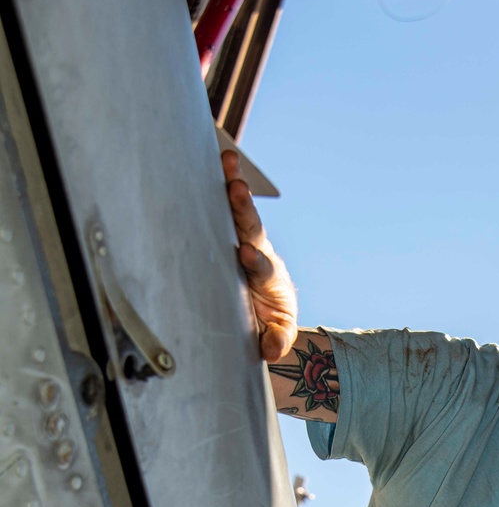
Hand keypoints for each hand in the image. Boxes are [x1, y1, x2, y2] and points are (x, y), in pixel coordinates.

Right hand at [222, 149, 297, 361]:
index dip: (257, 262)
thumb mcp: (276, 334)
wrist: (267, 308)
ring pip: (238, 212)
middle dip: (243, 209)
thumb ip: (276, 340)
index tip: (248, 256)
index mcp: (268, 278)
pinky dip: (218, 183)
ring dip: (232, 184)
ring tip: (228, 160)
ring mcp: (242, 240)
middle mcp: (256, 253)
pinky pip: (221, 207)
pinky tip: (214, 157)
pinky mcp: (227, 234)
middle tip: (237, 189)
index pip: (262, 269)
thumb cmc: (268, 320)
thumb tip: (270, 349)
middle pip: (251, 229)